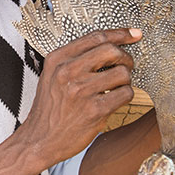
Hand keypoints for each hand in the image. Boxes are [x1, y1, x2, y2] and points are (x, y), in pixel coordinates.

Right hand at [18, 28, 142, 164]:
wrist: (39, 140)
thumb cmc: (50, 107)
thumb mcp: (52, 75)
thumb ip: (74, 59)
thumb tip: (110, 44)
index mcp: (58, 59)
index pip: (96, 37)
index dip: (120, 34)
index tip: (135, 35)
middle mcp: (68, 71)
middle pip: (112, 51)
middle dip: (126, 58)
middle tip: (126, 67)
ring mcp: (81, 91)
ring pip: (122, 73)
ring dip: (126, 81)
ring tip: (116, 89)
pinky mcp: (94, 110)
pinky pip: (125, 94)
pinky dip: (126, 96)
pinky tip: (115, 101)